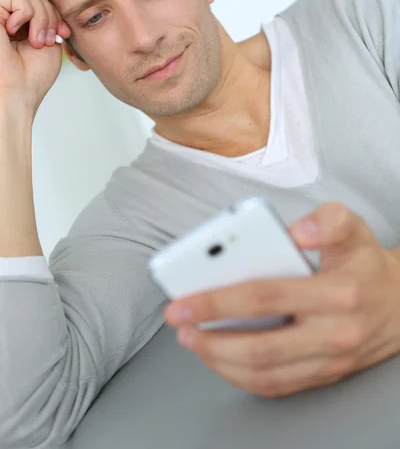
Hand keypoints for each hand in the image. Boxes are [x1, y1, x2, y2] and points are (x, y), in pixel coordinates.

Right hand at [0, 0, 70, 116]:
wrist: (19, 91)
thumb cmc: (33, 76)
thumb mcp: (51, 42)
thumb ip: (51, 18)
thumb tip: (53, 1)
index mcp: (25, 24)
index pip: (44, 1)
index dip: (57, 15)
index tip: (63, 36)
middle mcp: (11, 17)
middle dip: (49, 17)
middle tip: (45, 41)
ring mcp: (0, 14)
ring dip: (40, 17)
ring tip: (35, 40)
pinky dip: (25, 14)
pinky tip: (16, 33)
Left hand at [164, 202, 399, 396]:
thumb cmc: (365, 264)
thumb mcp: (353, 228)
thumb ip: (326, 220)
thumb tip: (295, 231)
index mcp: (337, 294)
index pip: (267, 298)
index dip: (219, 301)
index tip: (184, 300)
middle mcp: (334, 334)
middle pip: (261, 347)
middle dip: (210, 338)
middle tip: (179, 323)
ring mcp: (329, 361)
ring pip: (266, 375)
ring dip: (220, 362)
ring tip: (192, 340)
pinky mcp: (323, 375)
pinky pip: (276, 386)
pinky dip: (241, 376)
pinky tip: (219, 357)